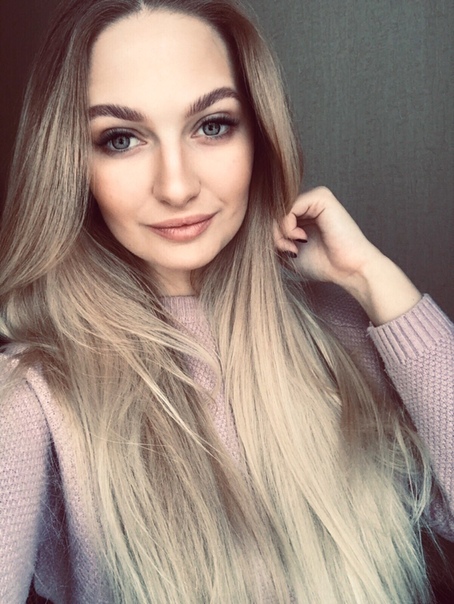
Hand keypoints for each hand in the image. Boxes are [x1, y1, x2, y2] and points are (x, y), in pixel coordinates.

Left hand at [274, 187, 420, 324]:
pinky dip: (287, 224)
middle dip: (272, 233)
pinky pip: (289, 206)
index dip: (269, 234)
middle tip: (286, 250)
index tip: (280, 252)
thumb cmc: (323, 264)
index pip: (272, 215)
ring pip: (279, 208)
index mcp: (301, 214)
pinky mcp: (321, 197)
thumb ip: (272, 239)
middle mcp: (308, 202)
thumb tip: (253, 230)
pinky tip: (299, 238)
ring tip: (291, 247)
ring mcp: (314, 198)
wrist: (349, 269)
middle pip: (273, 210)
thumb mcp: (287, 252)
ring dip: (278, 230)